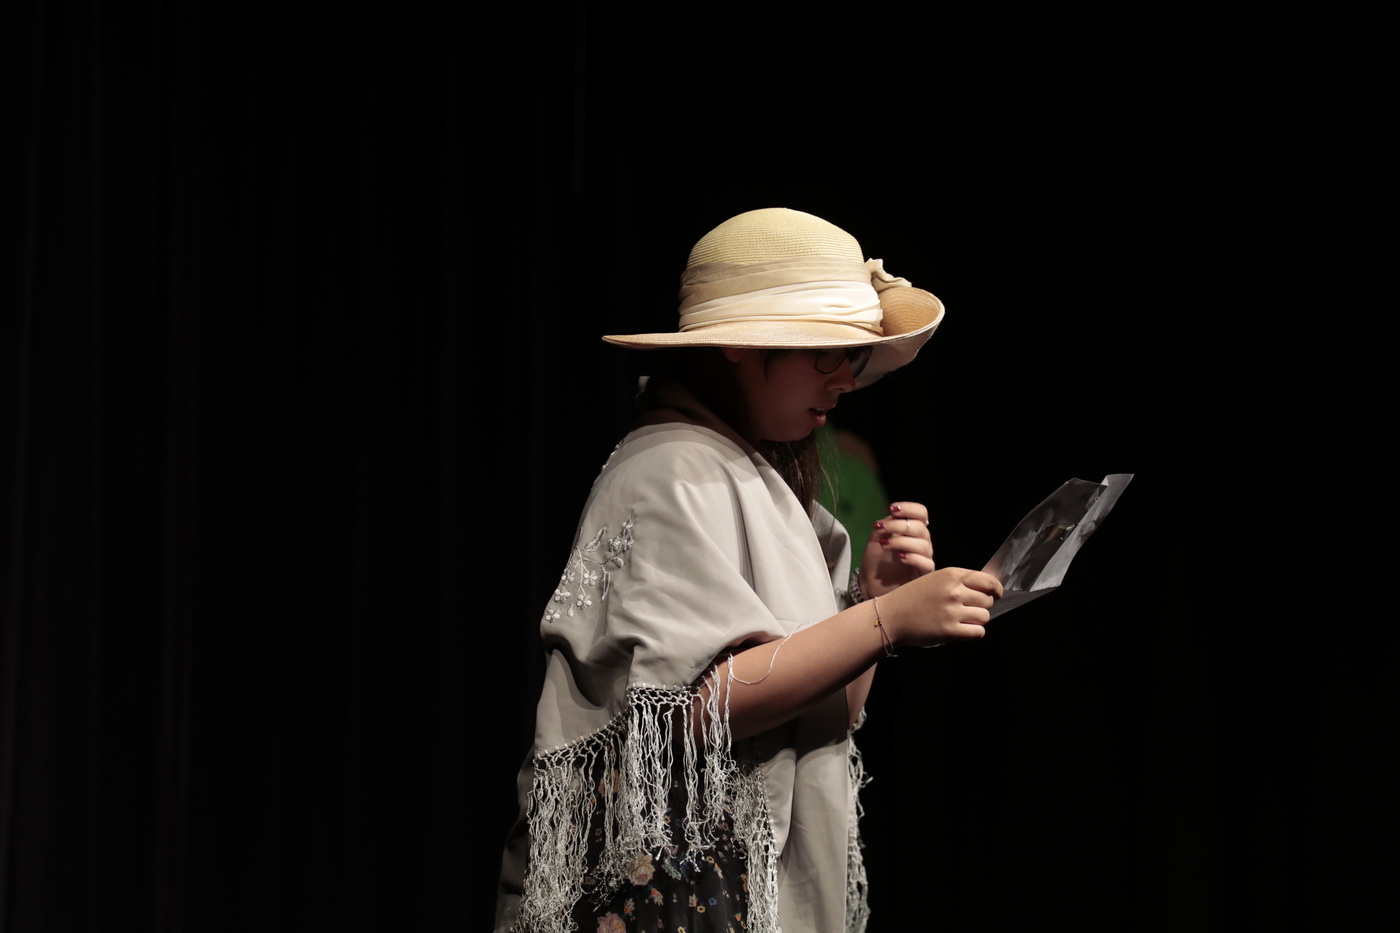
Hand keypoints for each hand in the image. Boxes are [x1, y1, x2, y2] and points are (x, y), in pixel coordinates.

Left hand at [859, 501, 933, 598]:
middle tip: (880, 528)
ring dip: (902, 542)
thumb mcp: (876, 539)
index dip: (909, 508)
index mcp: (912, 530)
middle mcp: (922, 541)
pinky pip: (926, 563)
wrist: (872, 585)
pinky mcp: (924, 574)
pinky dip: (913, 558)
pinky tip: (900, 557)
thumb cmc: (876, 560)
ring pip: (923, 544)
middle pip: (920, 527)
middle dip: (898, 525)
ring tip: (884, 544)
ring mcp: (925, 557)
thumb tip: (893, 516)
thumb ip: (885, 526)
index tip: (892, 509)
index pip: (921, 513)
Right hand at [880, 567, 1003, 646]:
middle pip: (988, 600)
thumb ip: (960, 582)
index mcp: (951, 575)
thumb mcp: (935, 580)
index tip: (996, 595)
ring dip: (976, 620)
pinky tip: (961, 629)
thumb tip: (990, 588)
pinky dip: (973, 632)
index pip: (988, 581)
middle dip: (981, 606)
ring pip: (985, 617)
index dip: (996, 590)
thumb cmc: (913, 598)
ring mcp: (952, 611)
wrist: (891, 616)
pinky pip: (977, 632)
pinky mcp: (949, 630)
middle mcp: (954, 591)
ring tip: (961, 619)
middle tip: (967, 609)